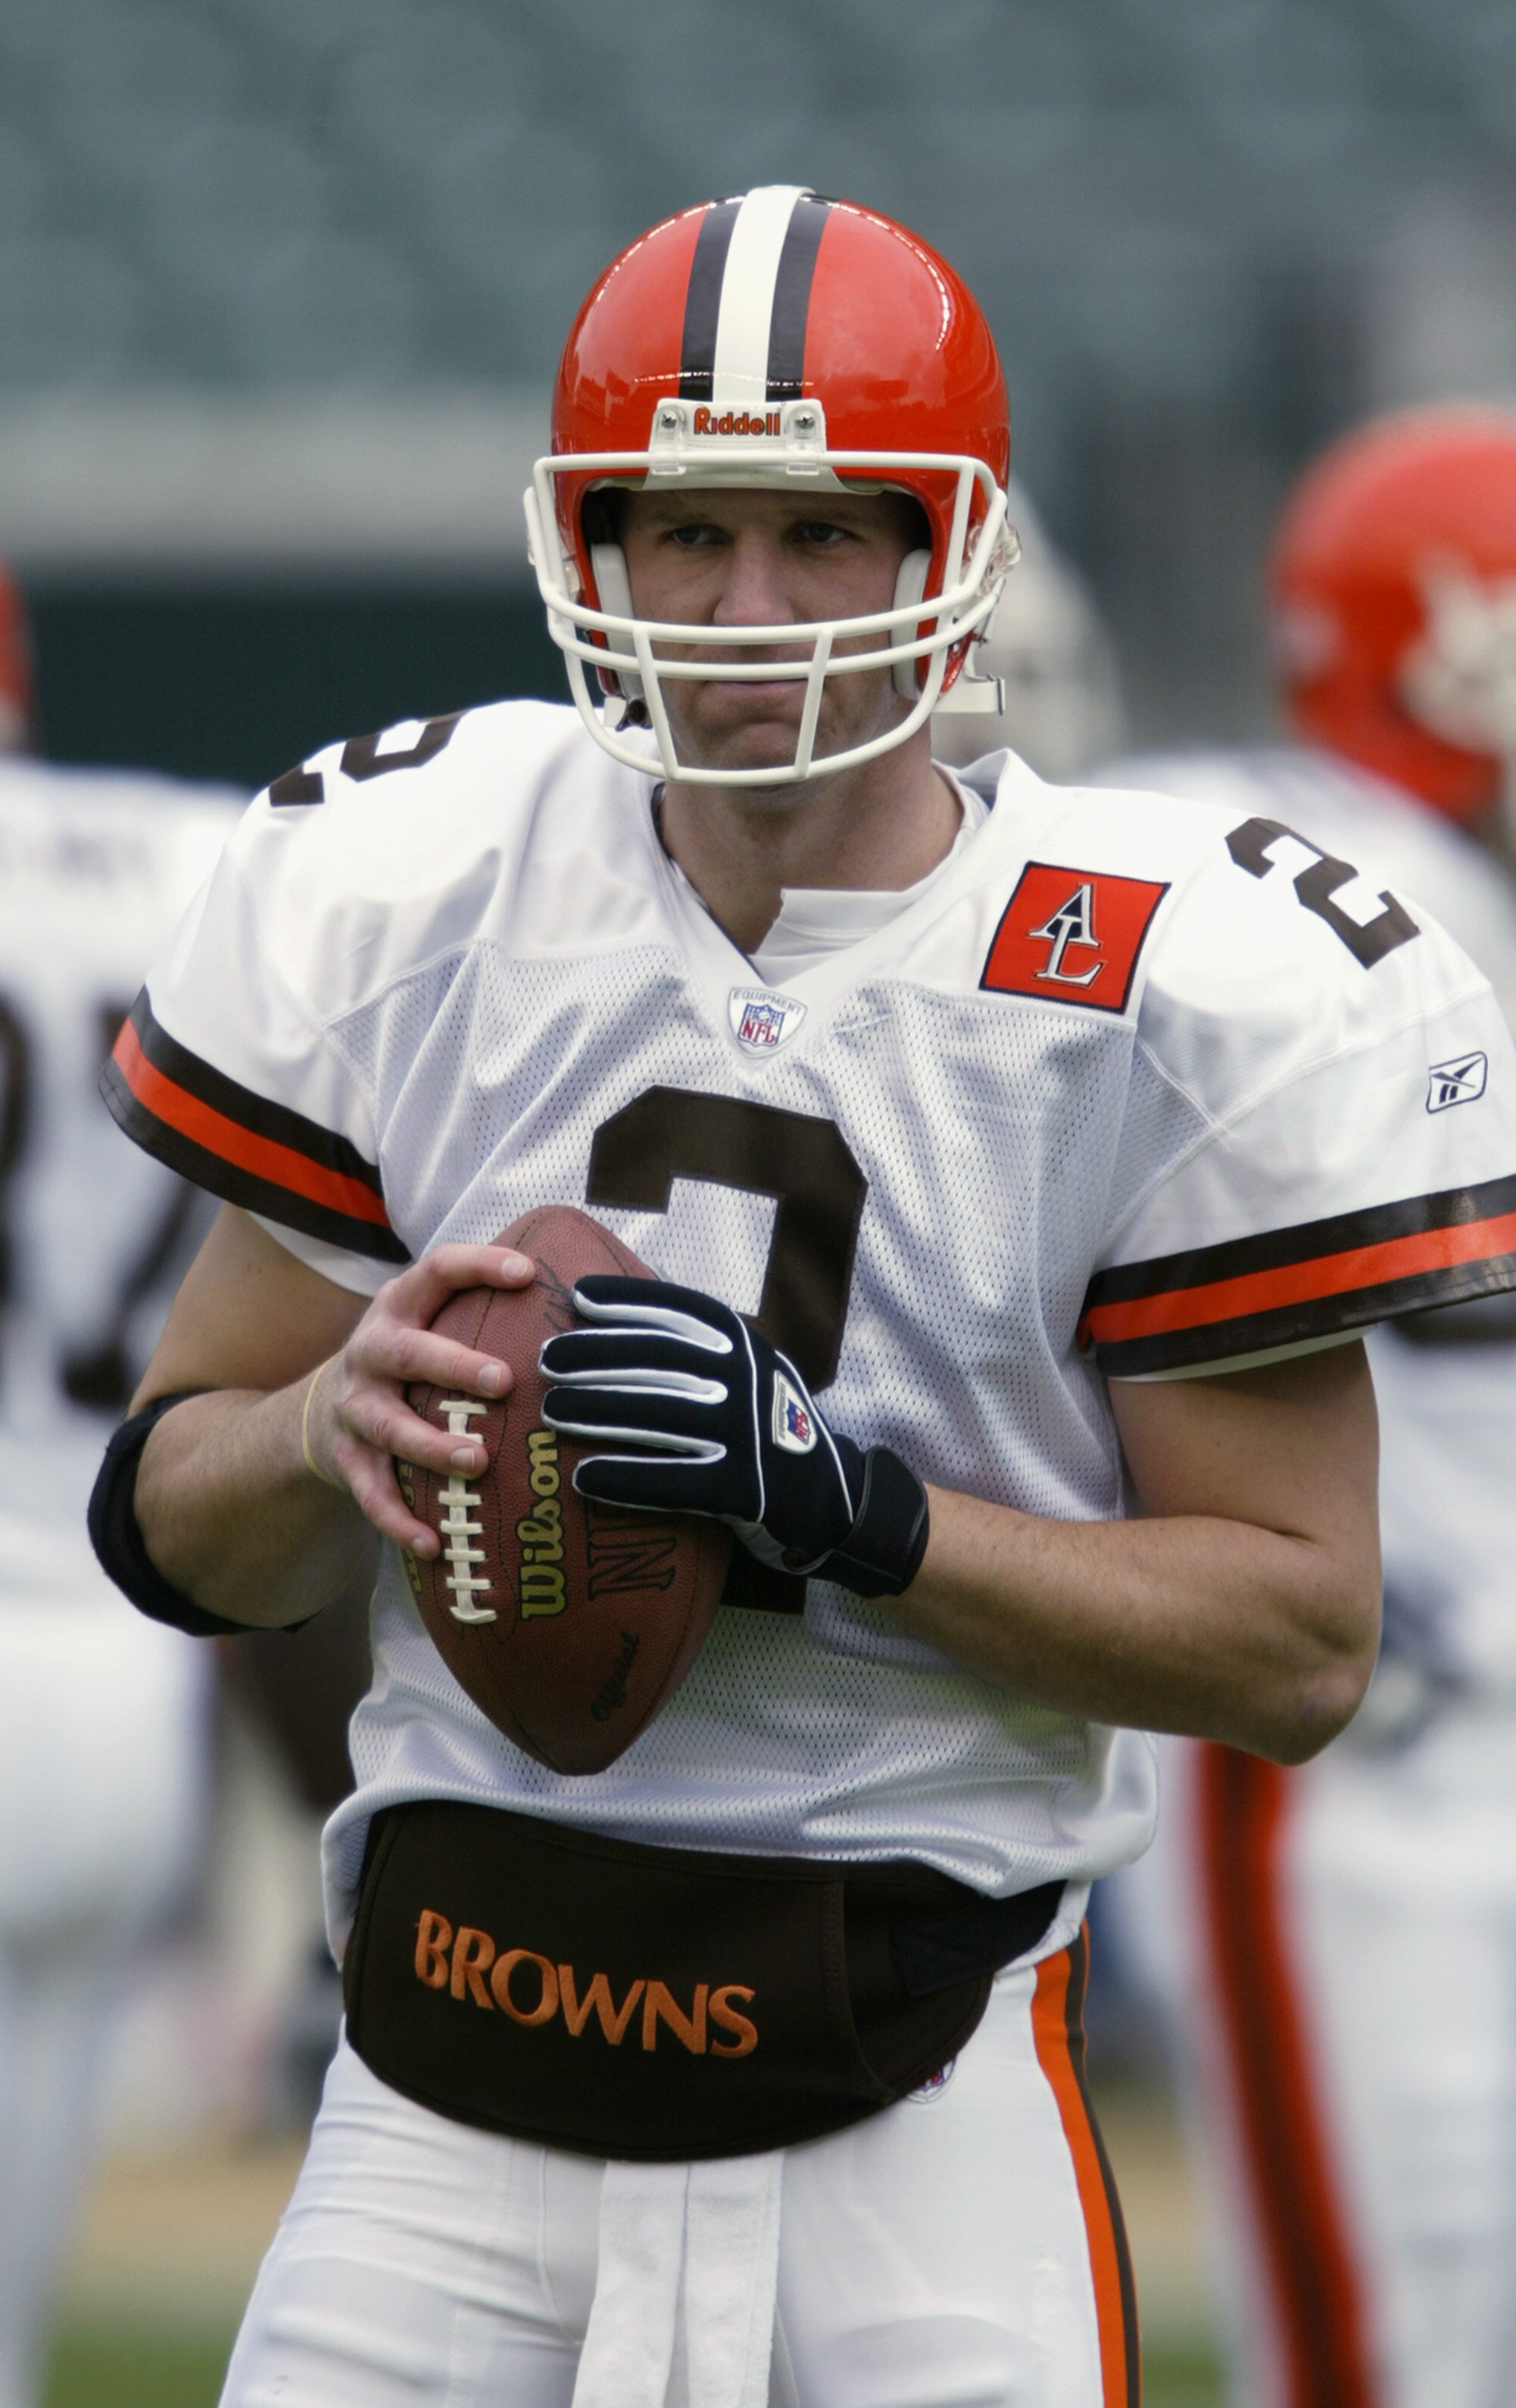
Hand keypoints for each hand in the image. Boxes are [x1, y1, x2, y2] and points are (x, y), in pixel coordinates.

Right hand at [301, 1245, 535, 1555]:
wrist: (326, 1405)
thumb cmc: (414, 1358)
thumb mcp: (434, 1319)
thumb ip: (487, 1308)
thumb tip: (589, 1307)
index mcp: (401, 1306)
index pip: (438, 1271)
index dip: (479, 1266)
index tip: (528, 1273)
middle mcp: (371, 1350)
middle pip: (407, 1352)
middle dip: (453, 1364)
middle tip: (503, 1381)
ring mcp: (355, 1405)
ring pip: (388, 1426)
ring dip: (431, 1446)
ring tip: (477, 1463)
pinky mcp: (346, 1457)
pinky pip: (371, 1493)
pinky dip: (399, 1520)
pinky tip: (433, 1545)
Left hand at [539, 1278, 928, 1597]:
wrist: (827, 1498)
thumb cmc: (764, 1425)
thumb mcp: (748, 1368)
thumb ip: (701, 1343)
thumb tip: (617, 1310)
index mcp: (746, 1344)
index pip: (680, 1310)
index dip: (627, 1299)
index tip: (578, 1297)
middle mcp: (749, 1381)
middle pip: (658, 1360)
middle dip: (595, 1356)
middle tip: (546, 1361)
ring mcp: (747, 1435)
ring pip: (659, 1417)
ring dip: (597, 1411)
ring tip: (551, 1412)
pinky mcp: (743, 1489)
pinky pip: (673, 1481)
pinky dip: (625, 1478)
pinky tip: (583, 1477)